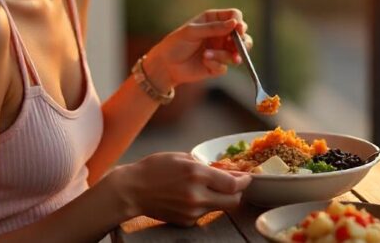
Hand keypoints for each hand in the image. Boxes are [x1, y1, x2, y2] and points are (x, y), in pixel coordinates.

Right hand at [108, 152, 251, 225]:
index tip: (246, 177)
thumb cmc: (154, 169)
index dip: (244, 181)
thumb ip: (206, 165)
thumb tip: (227, 172)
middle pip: (233, 201)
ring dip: (221, 198)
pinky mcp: (186, 221)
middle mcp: (196, 195)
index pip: (233, 184)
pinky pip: (205, 213)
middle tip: (235, 185)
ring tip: (208, 188)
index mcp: (196, 174)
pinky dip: (205, 205)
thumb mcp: (181, 158)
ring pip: (220, 208)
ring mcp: (192, 211)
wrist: (132, 190)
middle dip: (238, 193)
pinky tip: (192, 196)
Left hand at [145, 9, 252, 88]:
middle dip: (243, 41)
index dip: (239, 22)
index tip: (238, 29)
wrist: (166, 65)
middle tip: (236, 46)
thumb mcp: (192, 31)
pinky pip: (225, 66)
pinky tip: (204, 61)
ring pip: (238, 53)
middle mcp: (220, 35)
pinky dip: (217, 64)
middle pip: (243, 36)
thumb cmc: (176, 43)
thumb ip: (214, 28)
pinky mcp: (218, 66)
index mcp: (214, 20)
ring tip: (208, 55)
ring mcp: (220, 50)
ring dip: (226, 55)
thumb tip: (235, 23)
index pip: (235, 16)